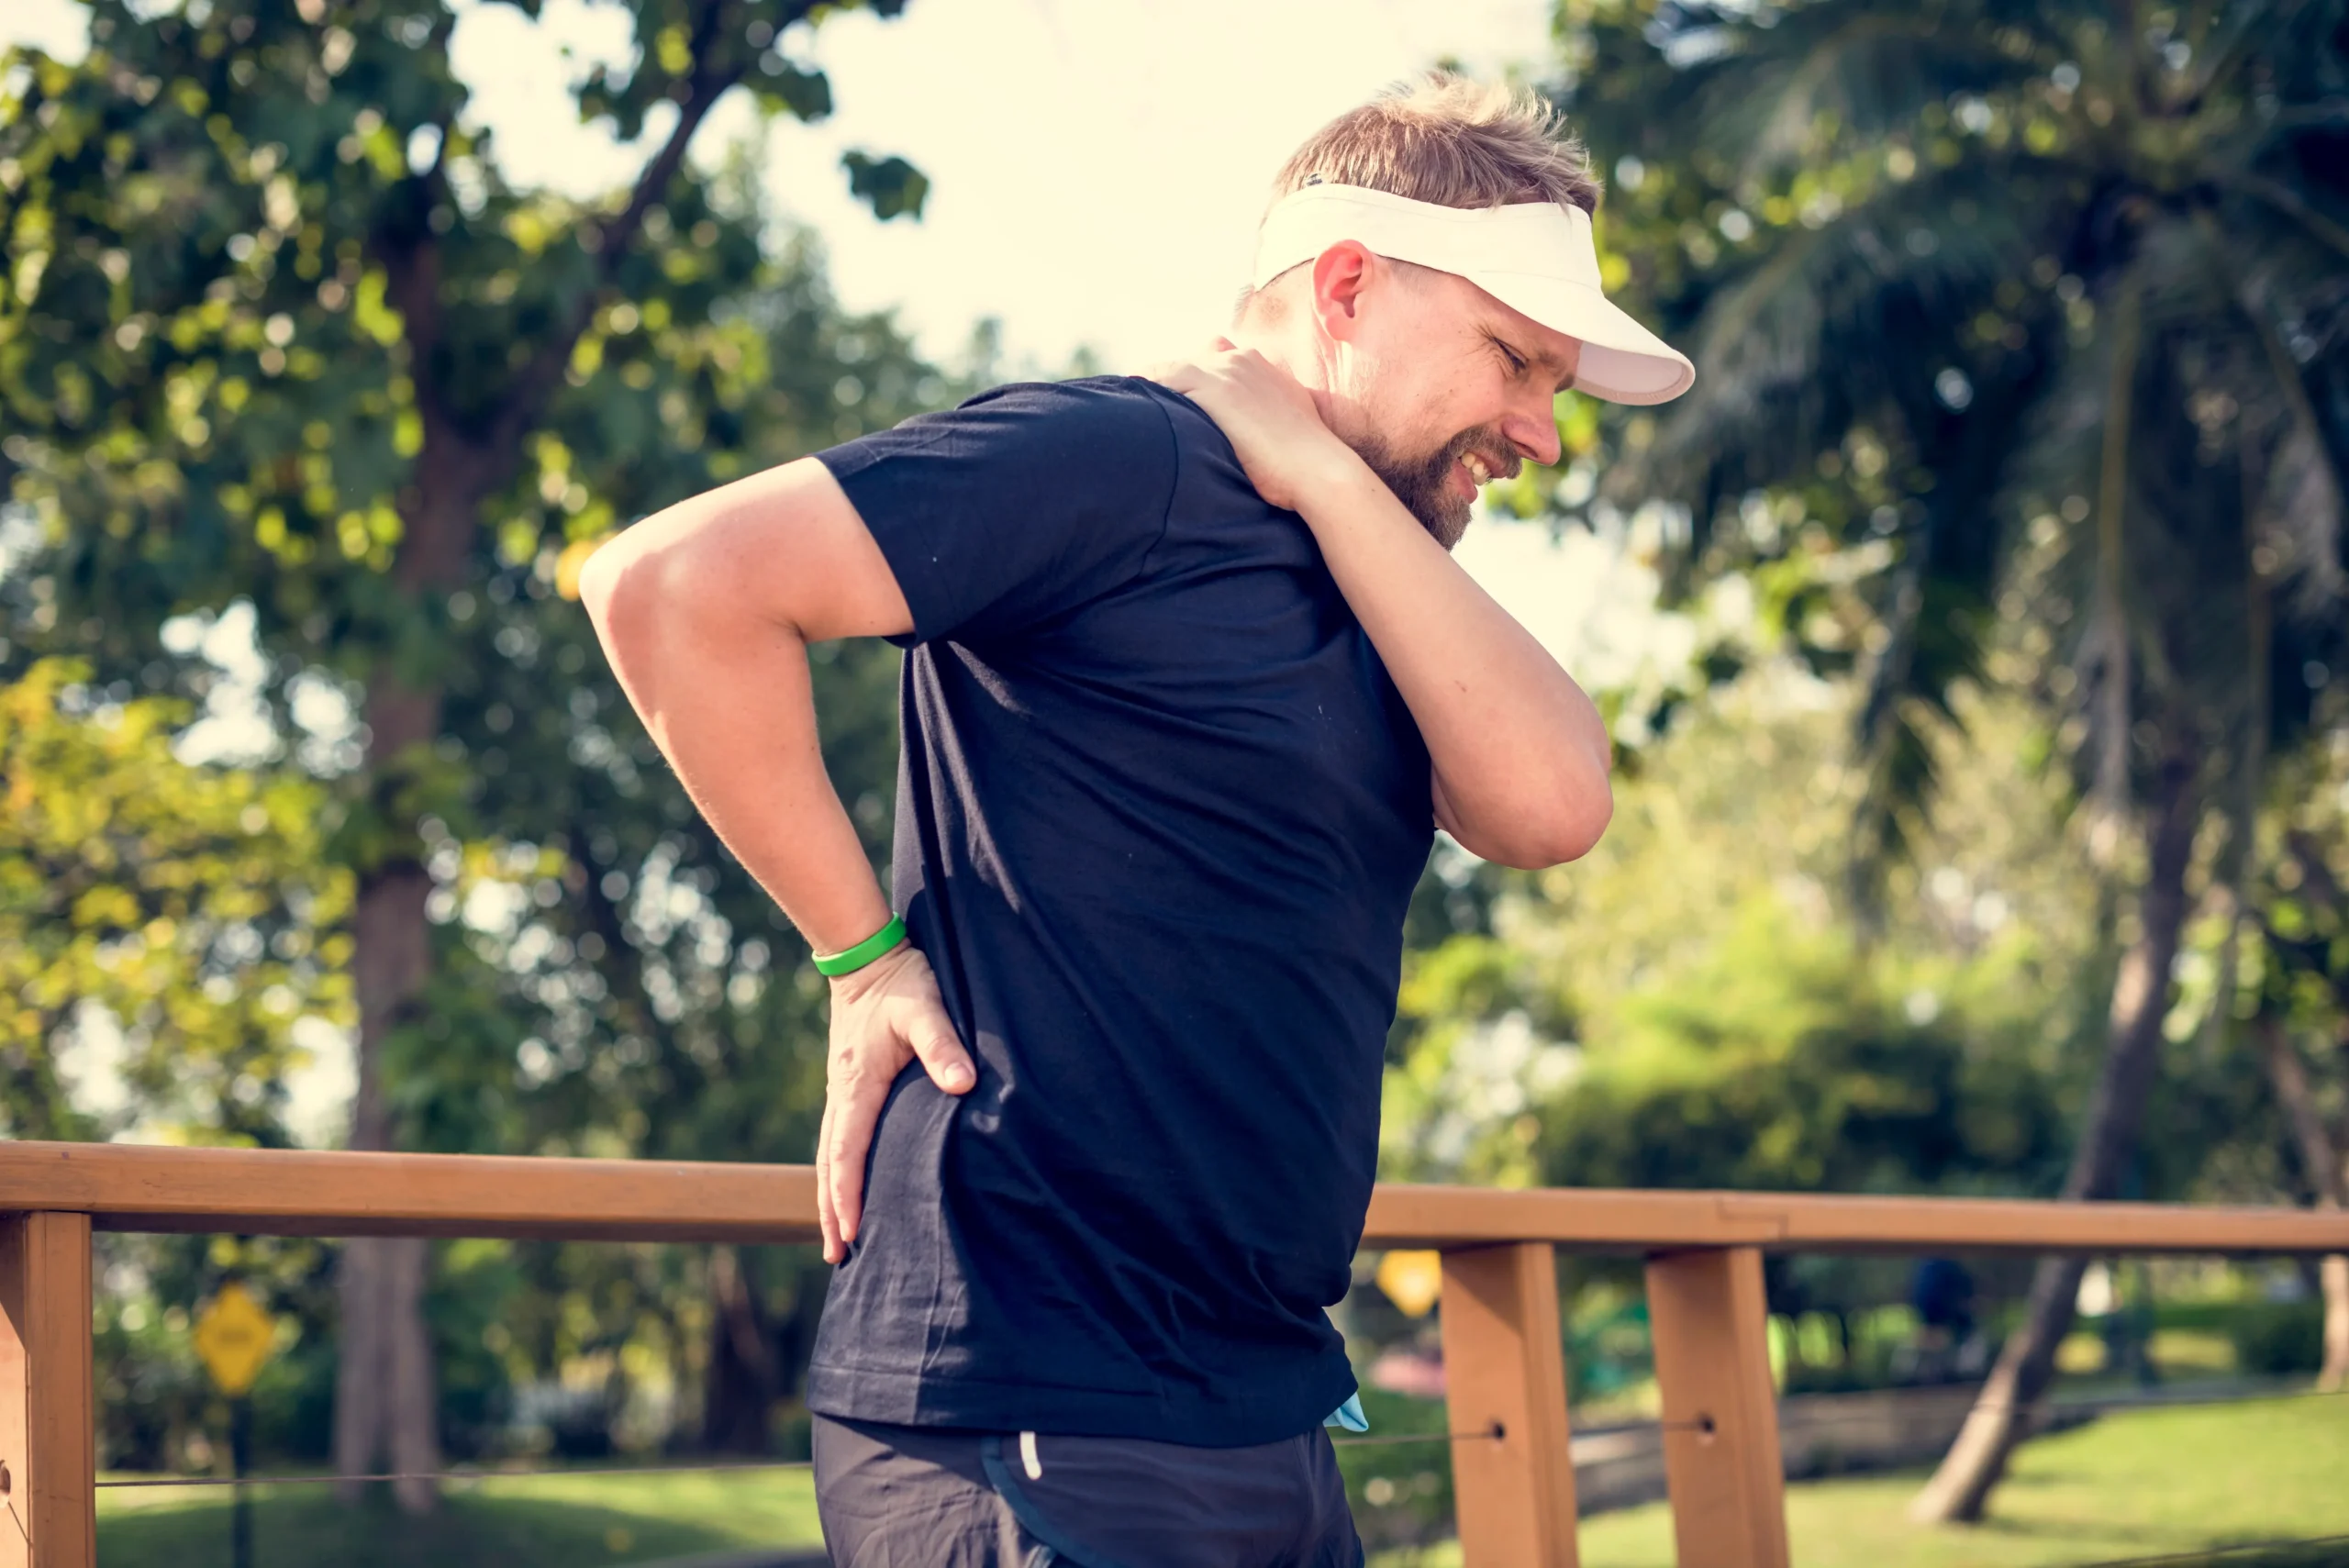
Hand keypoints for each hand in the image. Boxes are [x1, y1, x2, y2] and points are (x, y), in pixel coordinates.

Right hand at [816, 941, 973, 1263]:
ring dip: (830, 1196)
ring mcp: (841, 1090)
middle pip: (829, 1164)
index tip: (850, 1232)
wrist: (865, 956)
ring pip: (830, 1154)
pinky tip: (846, 1186)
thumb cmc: (899, 982)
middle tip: (836, 1256)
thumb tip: (963, 1085)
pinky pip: (838, 1139)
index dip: (848, 1194)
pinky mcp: (848, 1085)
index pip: (848, 1151)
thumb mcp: (926, 1008)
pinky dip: (837, 1170)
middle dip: (831, 1211)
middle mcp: (842, 1093)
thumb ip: (943, 1045)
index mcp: (857, 1084)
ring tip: (837, 1238)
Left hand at [1146, 340, 1363, 512]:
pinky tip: (1131, 409)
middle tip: (1146, 407)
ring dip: (1154, 389)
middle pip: (1192, 361)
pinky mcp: (1212, 388)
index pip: (1216, 360)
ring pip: (1173, 369)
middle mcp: (1243, 360)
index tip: (1179, 402)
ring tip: (1129, 409)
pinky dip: (1147, 391)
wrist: (1317, 469)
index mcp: (1262, 367)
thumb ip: (1272, 414)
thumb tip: (1262, 433)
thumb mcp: (1291, 424)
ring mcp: (1227, 371)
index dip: (1195, 382)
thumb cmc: (1307, 461)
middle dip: (1171, 383)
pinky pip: (1164, 380)